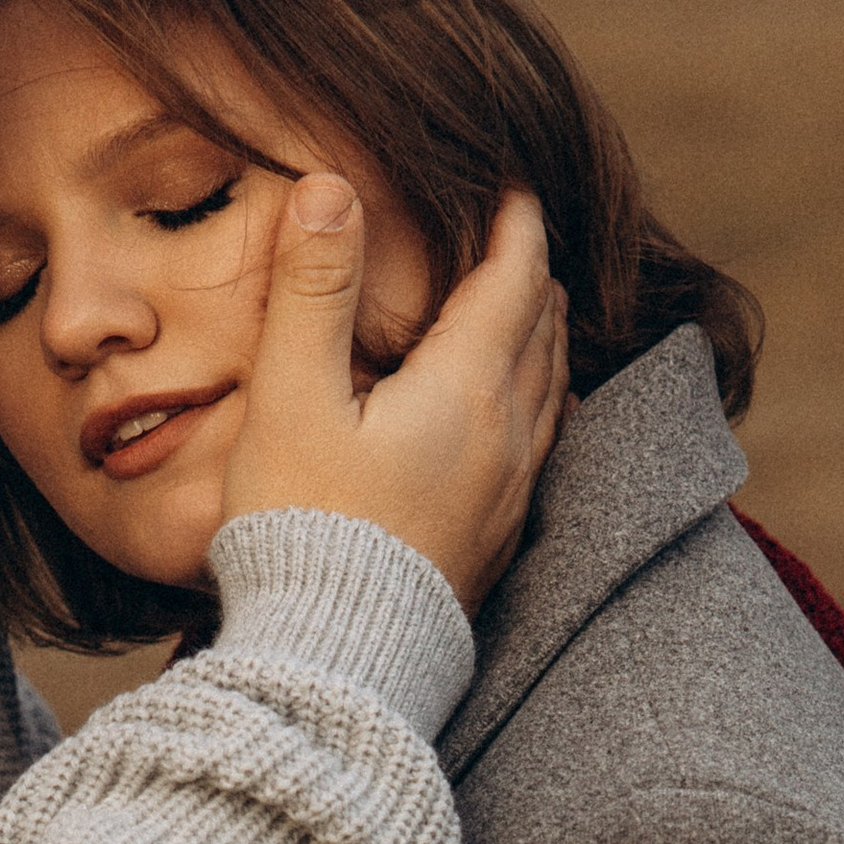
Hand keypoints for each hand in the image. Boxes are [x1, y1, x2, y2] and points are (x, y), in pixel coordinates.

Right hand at [222, 182, 568, 612]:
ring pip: (551, 390)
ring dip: (541, 338)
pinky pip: (539, 449)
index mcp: (469, 389)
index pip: (516, 278)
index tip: (512, 182)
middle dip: (531, 274)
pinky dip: (537, 403)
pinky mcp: (495, 544)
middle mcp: (509, 439)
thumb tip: (331, 187)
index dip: (517, 222)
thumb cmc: (304, 527)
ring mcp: (510, 497)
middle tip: (514, 235)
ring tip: (525, 307)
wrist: (335, 662)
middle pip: (543, 330)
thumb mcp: (293, 398)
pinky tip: (524, 413)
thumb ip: (313, 290)